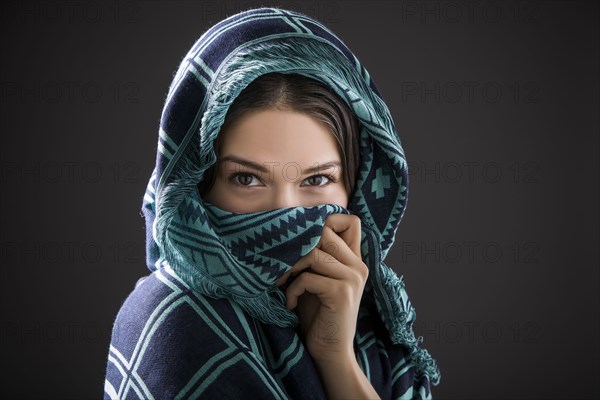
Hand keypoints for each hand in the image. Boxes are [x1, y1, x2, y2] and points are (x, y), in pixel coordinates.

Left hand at [276, 213, 368, 363]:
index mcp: (355, 261)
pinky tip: (289, 304)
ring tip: (282, 284)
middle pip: (325, 233)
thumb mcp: (316, 279)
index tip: (303, 240)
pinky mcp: (341, 293)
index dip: (327, 221)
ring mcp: (352, 279)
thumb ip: (315, 256)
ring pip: (313, 254)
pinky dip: (291, 290)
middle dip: (298, 246)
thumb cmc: (317, 315)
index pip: (351, 221)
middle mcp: (358, 266)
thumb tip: (292, 229)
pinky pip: (307, 278)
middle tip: (284, 266)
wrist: (329, 352)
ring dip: (290, 268)